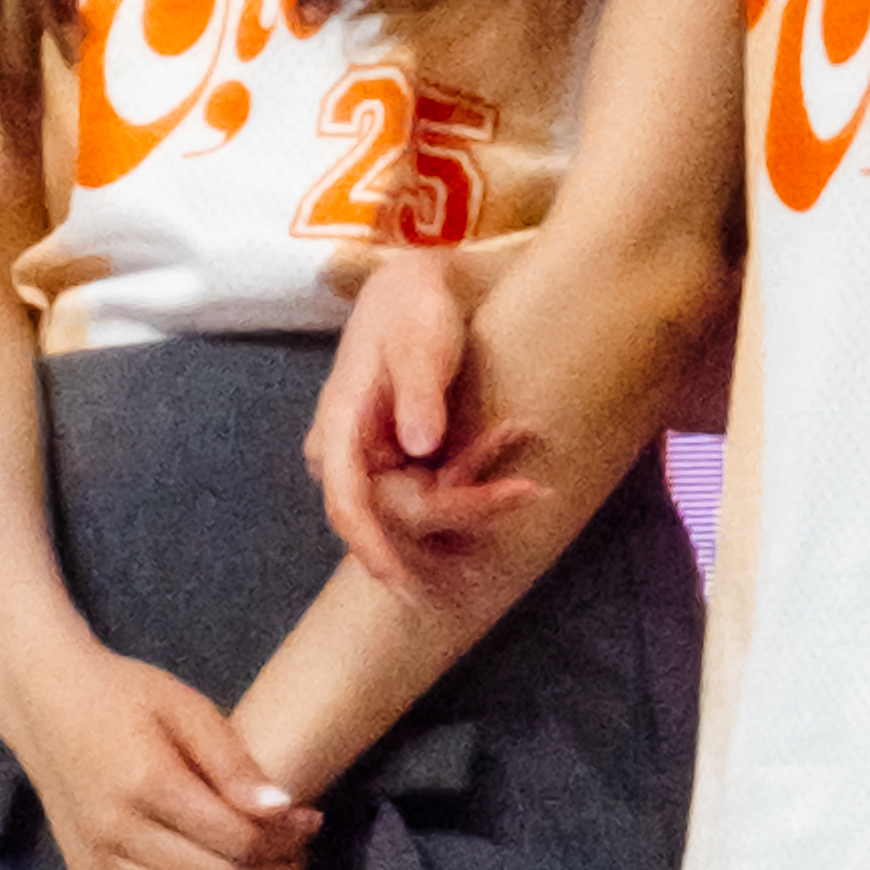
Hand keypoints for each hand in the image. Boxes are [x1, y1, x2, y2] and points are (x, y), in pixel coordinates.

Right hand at [0, 634, 319, 869]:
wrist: (47, 701)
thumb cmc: (126, 695)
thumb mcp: (187, 708)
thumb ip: (232, 762)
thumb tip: (282, 806)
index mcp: (153, 784)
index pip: (235, 835)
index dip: (284, 838)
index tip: (313, 823)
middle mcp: (121, 831)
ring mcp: (96, 860)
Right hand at [307, 250, 541, 588]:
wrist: (421, 289)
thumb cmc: (414, 307)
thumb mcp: (418, 339)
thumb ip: (419, 390)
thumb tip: (418, 446)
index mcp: (339, 429)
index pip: (347, 502)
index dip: (370, 545)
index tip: (396, 579)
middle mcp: (351, 458)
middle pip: (403, 511)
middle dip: (466, 506)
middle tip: (531, 492)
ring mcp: (380, 464)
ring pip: (427, 506)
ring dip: (478, 495)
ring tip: (530, 467)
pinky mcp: (408, 464)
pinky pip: (441, 489)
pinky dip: (478, 479)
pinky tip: (516, 453)